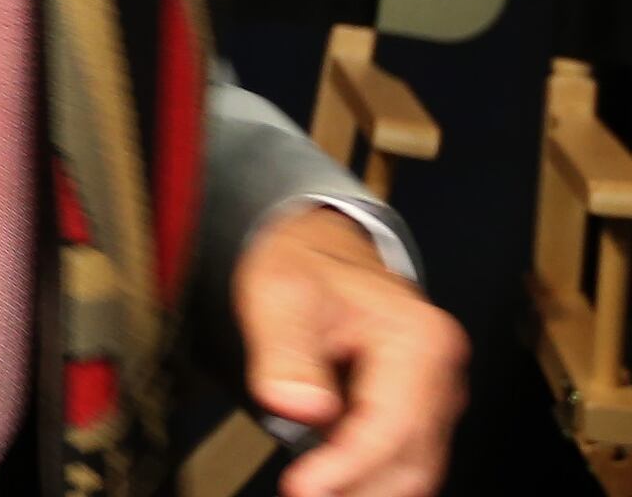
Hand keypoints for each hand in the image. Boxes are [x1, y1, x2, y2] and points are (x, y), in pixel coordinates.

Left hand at [233, 204, 465, 496]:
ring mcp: (435, 394)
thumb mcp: (278, 295)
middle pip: (413, 458)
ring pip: (413, 467)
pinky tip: (326, 476)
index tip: (305, 489)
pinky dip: (367, 475)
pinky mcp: (418, 410)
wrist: (318, 248)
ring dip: (364, 486)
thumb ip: (285, 353)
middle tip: (304, 492)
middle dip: (359, 487)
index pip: (393, 425)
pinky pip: (401, 457)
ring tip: (310, 485)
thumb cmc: (304, 264)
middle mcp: (440, 371)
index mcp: (418, 339)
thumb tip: (299, 407)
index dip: (349, 466)